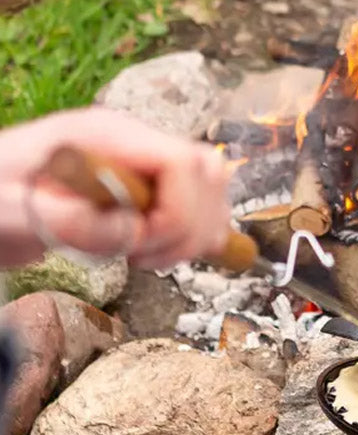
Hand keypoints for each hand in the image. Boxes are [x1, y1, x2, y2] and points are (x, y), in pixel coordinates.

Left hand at [0, 107, 230, 268]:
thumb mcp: (25, 214)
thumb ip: (80, 222)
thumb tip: (136, 232)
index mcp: (108, 136)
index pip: (184, 164)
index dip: (179, 213)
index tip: (140, 244)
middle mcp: (137, 144)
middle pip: (209, 176)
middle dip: (189, 230)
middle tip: (142, 256)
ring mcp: (148, 166)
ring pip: (213, 195)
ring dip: (193, 238)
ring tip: (146, 255)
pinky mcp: (153, 190)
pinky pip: (200, 211)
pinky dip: (189, 240)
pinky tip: (154, 252)